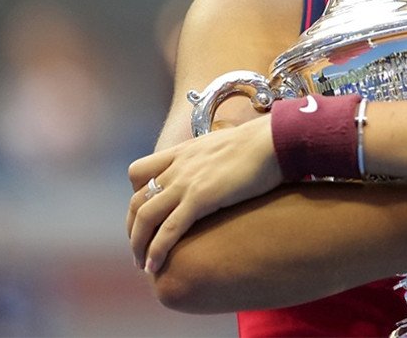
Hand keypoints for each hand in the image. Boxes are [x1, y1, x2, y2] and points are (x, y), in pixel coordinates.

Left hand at [126, 114, 279, 273]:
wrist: (274, 141)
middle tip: (140, 249)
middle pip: (137, 200)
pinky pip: (169, 228)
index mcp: (182, 153)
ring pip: (145, 217)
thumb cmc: (262, 145)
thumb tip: (222, 174)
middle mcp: (178, 166)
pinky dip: (157, 249)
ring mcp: (187, 182)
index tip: (146, 216)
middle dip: (133, 229)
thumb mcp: (226, 147)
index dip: (137, 196)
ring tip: (143, 265)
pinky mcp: (201, 197)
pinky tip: (155, 266)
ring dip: (139, 244)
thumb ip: (213, 160)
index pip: (139, 172)